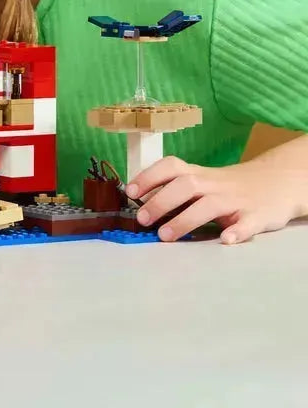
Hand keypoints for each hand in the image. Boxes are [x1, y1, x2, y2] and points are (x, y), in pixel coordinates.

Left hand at [126, 155, 301, 244]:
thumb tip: (140, 204)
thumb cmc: (226, 186)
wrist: (276, 183)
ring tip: (165, 236)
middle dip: (161, 201)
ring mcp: (236, 200)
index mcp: (198, 174)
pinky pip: (248, 223)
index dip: (149, 177)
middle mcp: (214, 183)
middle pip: (185, 185)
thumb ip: (174, 190)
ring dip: (185, 219)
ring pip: (209, 205)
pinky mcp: (257, 216)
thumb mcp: (201, 181)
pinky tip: (226, 240)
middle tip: (142, 220)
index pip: (170, 167)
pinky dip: (238, 231)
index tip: (131, 192)